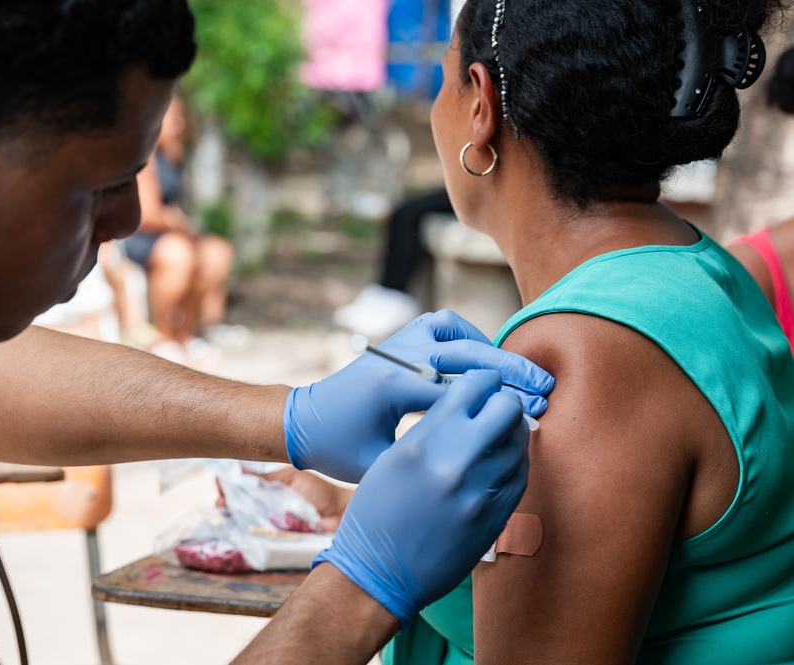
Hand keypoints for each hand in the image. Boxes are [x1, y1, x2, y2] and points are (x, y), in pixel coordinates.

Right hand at [216, 467, 350, 531]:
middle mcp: (268, 502)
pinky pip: (257, 534)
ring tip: (224, 508)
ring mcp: (271, 520)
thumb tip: (241, 468)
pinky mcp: (276, 536)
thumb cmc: (320, 492)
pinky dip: (245, 531)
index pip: (243, 483)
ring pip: (244, 518)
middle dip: (226, 499)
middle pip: (239, 502)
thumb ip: (267, 476)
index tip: (221, 482)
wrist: (341, 514)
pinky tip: (236, 525)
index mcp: (271, 485)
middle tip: (221, 499)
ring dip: (232, 514)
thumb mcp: (291, 477)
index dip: (230, 483)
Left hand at [284, 309, 552, 481]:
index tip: (534, 419)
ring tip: (520, 376)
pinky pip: (443, 325)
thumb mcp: (380, 466)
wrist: (304, 420)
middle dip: (511, 372)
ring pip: (456, 333)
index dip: (501, 404)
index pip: (461, 390)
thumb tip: (477, 470)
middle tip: (546, 389)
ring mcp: (399, 343)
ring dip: (491, 351)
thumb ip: (426, 462)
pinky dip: (468, 337)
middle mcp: (399, 357)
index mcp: (393, 387)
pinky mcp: (400, 340)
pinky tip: (486, 362)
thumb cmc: (339, 449)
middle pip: (468, 355)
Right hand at [314, 370, 529, 626]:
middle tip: (496, 406)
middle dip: (504, 401)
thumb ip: (433, 427)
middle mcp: (453, 463)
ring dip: (512, 432)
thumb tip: (471, 403)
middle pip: (506, 408)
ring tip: (497, 435)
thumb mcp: (392, 457)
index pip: (472, 388)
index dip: (482, 381)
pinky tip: (501, 461)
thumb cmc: (377, 511)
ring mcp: (479, 492)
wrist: (378, 571)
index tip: (482, 385)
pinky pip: (521, 474)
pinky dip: (515, 461)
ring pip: (519, 441)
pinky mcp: (495, 517)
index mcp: (421, 442)